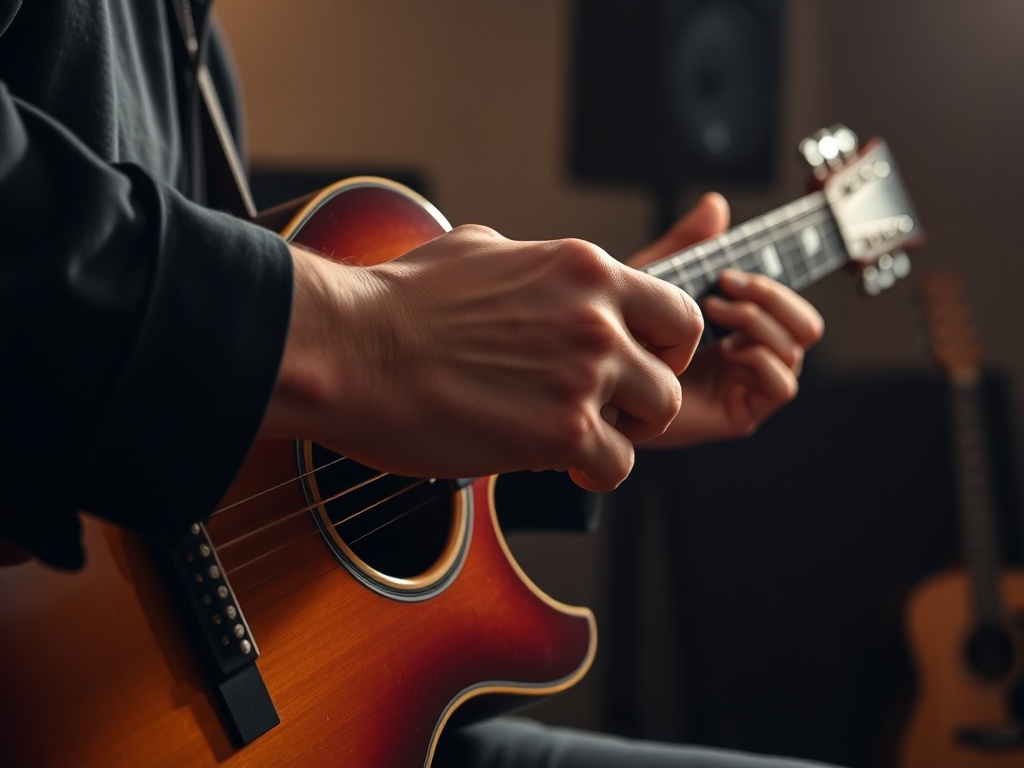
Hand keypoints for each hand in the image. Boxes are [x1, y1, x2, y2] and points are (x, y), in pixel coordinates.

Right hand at [263, 225, 704, 490]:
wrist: (352, 349)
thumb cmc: (398, 300)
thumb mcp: (478, 249)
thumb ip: (533, 266)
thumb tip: (539, 276)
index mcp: (583, 268)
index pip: (676, 309)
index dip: (665, 345)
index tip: (639, 363)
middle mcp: (597, 318)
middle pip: (675, 369)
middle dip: (648, 395)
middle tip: (615, 410)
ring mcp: (584, 375)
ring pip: (657, 418)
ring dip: (625, 435)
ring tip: (582, 440)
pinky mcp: (560, 431)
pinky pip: (616, 466)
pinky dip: (593, 473)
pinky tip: (558, 465)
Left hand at [629, 193, 824, 447]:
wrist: (599, 382)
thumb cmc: (621, 334)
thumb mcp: (655, 279)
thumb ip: (688, 243)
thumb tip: (716, 203)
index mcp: (741, 326)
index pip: (788, 304)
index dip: (770, 284)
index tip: (726, 272)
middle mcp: (752, 355)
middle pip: (806, 325)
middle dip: (772, 298)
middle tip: (723, 289)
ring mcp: (748, 385)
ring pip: (796, 349)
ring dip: (758, 322)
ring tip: (713, 315)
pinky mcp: (740, 414)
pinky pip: (782, 384)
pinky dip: (759, 359)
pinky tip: (724, 352)